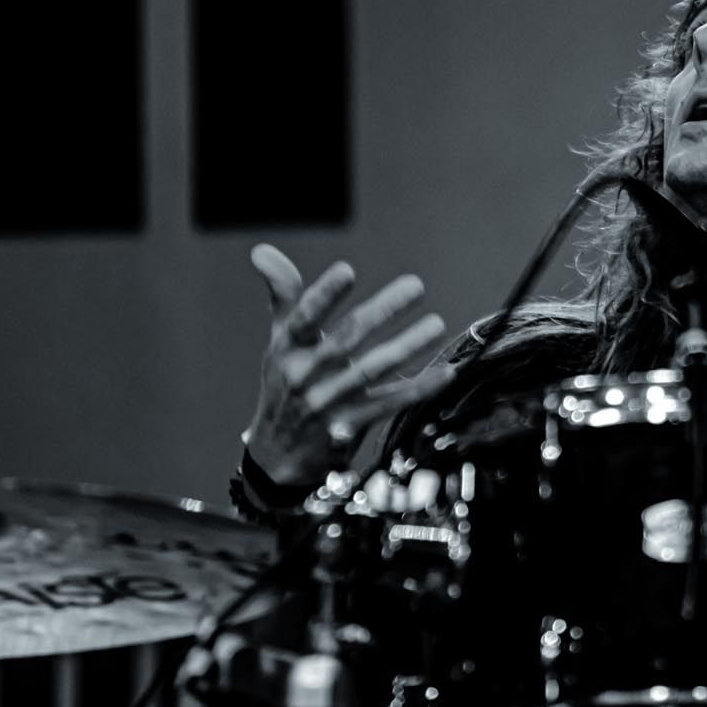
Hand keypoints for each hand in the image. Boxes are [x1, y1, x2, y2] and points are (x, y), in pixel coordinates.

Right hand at [243, 243, 451, 486]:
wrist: (277, 455)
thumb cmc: (285, 385)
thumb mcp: (279, 340)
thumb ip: (282, 294)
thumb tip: (262, 251)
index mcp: (287, 349)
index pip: (302, 318)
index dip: (323, 295)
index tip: (347, 271)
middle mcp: (304, 375)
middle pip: (346, 339)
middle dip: (382, 310)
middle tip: (414, 286)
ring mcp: (327, 403)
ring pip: (371, 371)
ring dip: (406, 347)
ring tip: (435, 325)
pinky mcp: (348, 426)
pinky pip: (389, 405)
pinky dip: (417, 389)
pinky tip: (444, 373)